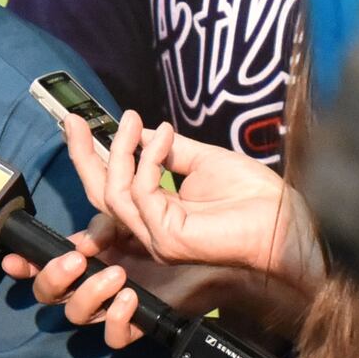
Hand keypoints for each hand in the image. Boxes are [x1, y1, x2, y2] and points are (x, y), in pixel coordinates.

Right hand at [4, 218, 151, 350]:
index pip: (41, 266)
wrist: (203, 257)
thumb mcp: (128, 217)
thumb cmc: (163, 235)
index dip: (23, 266)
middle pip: (50, 296)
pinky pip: (112, 338)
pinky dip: (116, 320)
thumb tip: (84, 244)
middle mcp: (89, 287)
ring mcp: (109, 309)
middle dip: (54, 278)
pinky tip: (130, 299)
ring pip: (77, 316)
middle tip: (77, 261)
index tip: (14, 261)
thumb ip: (102, 225)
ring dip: (90, 293)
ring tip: (118, 275)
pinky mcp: (134, 326)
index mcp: (81, 260)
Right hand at [65, 109, 319, 286]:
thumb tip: (138, 131)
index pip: (109, 191)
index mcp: (155, 216)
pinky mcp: (167, 237)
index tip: (80, 125)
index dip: (90, 159)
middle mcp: (150, 231)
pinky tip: (165, 137)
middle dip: (83, 155)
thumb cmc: (252, 196)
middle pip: (99, 195)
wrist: (284, 219)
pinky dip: (149, 159)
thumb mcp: (201, 160)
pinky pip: (141, 192)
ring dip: (120, 150)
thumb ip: (166, 151)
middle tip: (74, 121)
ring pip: (113, 194)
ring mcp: (156, 237)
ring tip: (132, 120)